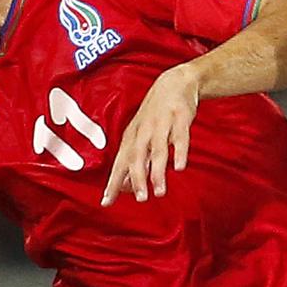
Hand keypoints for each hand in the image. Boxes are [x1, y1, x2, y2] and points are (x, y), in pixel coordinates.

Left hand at [102, 65, 199, 205]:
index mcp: (132, 137)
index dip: (112, 183)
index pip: (119, 164)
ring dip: (158, 172)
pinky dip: (179, 153)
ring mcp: (161, 124)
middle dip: (137, 179)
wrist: (174, 83)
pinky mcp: (180, 119)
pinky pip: (180, 138)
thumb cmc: (155, 115)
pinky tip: (179, 168)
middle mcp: (143, 131)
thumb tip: (123, 187)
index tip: (106, 203)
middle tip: (140, 199)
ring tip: (160, 192)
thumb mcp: (141, 136)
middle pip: (136, 157)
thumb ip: (134, 162)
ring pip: (157, 151)